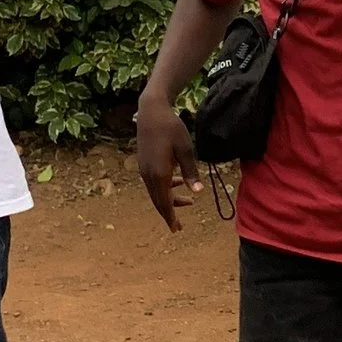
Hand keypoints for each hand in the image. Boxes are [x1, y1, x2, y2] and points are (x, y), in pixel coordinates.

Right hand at [136, 95, 202, 232]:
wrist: (151, 112)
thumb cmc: (171, 128)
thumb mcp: (186, 149)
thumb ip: (190, 171)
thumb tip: (196, 191)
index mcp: (159, 173)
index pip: (164, 202)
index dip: (170, 217)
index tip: (176, 229)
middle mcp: (149, 174)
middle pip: (158, 200)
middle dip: (169, 213)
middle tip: (179, 227)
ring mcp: (144, 169)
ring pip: (156, 192)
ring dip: (169, 199)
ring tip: (188, 201)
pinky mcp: (144, 163)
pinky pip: (154, 182)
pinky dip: (165, 187)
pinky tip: (177, 183)